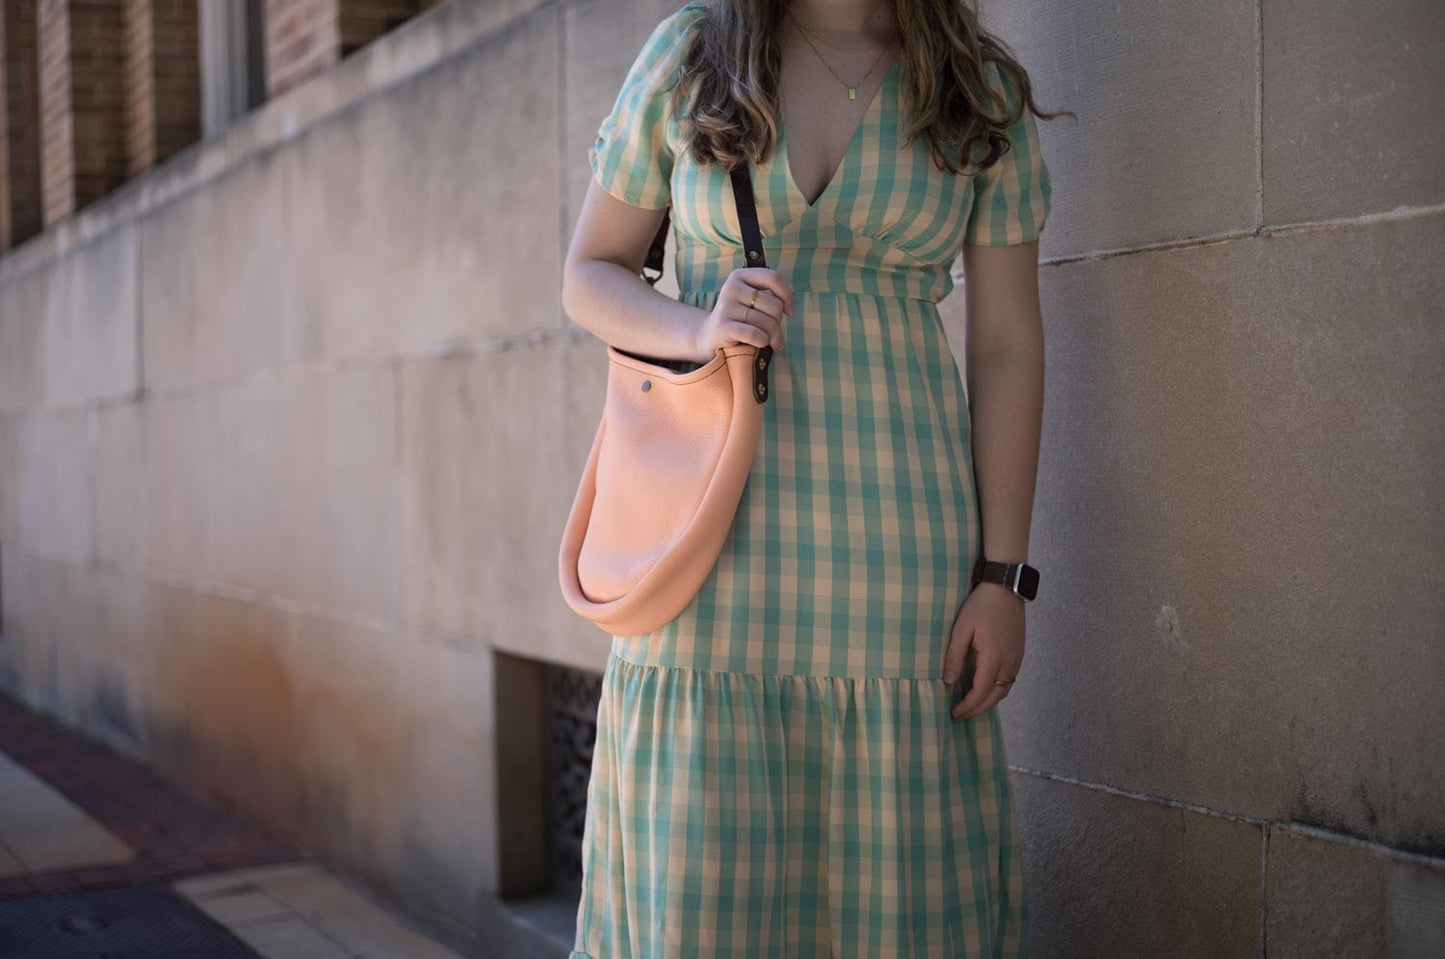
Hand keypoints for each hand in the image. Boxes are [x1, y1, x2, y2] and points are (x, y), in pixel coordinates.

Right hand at [688, 268, 794, 361]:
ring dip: (772, 337)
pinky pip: (756, 334)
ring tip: (767, 341)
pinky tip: (760, 344)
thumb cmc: (740, 320)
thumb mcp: (752, 301)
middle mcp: (731, 288)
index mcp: (740, 276)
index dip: (787, 296)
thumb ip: (770, 297)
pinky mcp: (723, 326)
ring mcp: (726, 307)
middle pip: (774, 305)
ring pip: (768, 323)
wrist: (710, 337)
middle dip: (778, 323)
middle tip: (772, 332)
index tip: (789, 311)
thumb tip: (788, 307)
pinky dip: (763, 342)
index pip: (773, 278)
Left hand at [941, 581, 1025, 720]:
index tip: (954, 713)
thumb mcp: (962, 628)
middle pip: (995, 697)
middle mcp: (1009, 662)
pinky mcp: (1019, 653)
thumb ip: (955, 656)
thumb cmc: (981, 605)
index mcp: (994, 657)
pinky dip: (997, 690)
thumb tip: (949, 681)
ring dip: (988, 702)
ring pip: (1004, 690)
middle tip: (960, 715)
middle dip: (977, 710)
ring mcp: (1017, 658)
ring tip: (971, 706)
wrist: (1006, 587)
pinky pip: (1010, 680)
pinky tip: (985, 689)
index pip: (980, 692)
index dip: (967, 706)